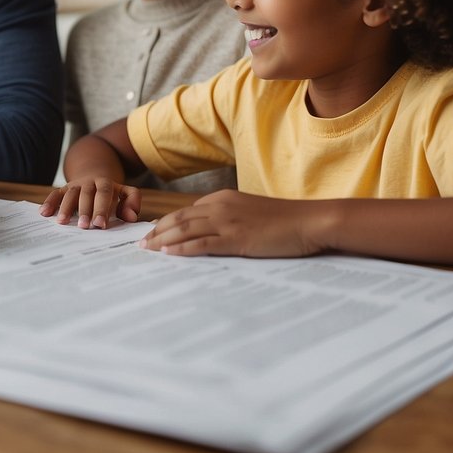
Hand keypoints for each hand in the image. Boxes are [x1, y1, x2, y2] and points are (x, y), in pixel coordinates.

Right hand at [38, 177, 141, 228]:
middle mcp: (89, 182)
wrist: (95, 176)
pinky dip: (49, 202)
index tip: (101, 224)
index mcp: (105, 183)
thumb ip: (132, 202)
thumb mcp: (125, 193)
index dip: (102, 208)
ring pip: (70, 194)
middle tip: (84, 227)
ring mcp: (75, 185)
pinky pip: (56, 194)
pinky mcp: (64, 189)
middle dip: (85, 210)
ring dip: (65, 208)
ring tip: (62, 222)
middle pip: (86, 194)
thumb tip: (131, 217)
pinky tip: (44, 213)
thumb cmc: (112, 193)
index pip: (104, 193)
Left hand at [138, 190, 324, 256]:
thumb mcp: (251, 213)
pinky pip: (202, 244)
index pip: (186, 211)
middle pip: (179, 219)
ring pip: (185, 230)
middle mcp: (220, 207)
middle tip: (141, 244)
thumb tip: (213, 231)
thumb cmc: (285, 221)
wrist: (310, 221)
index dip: (166, 223)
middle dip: (157, 232)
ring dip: (163, 240)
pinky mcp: (237, 239)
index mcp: (223, 198)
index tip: (153, 233)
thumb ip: (230, 217)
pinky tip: (168, 255)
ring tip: (147, 250)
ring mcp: (228, 222)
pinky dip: (182, 249)